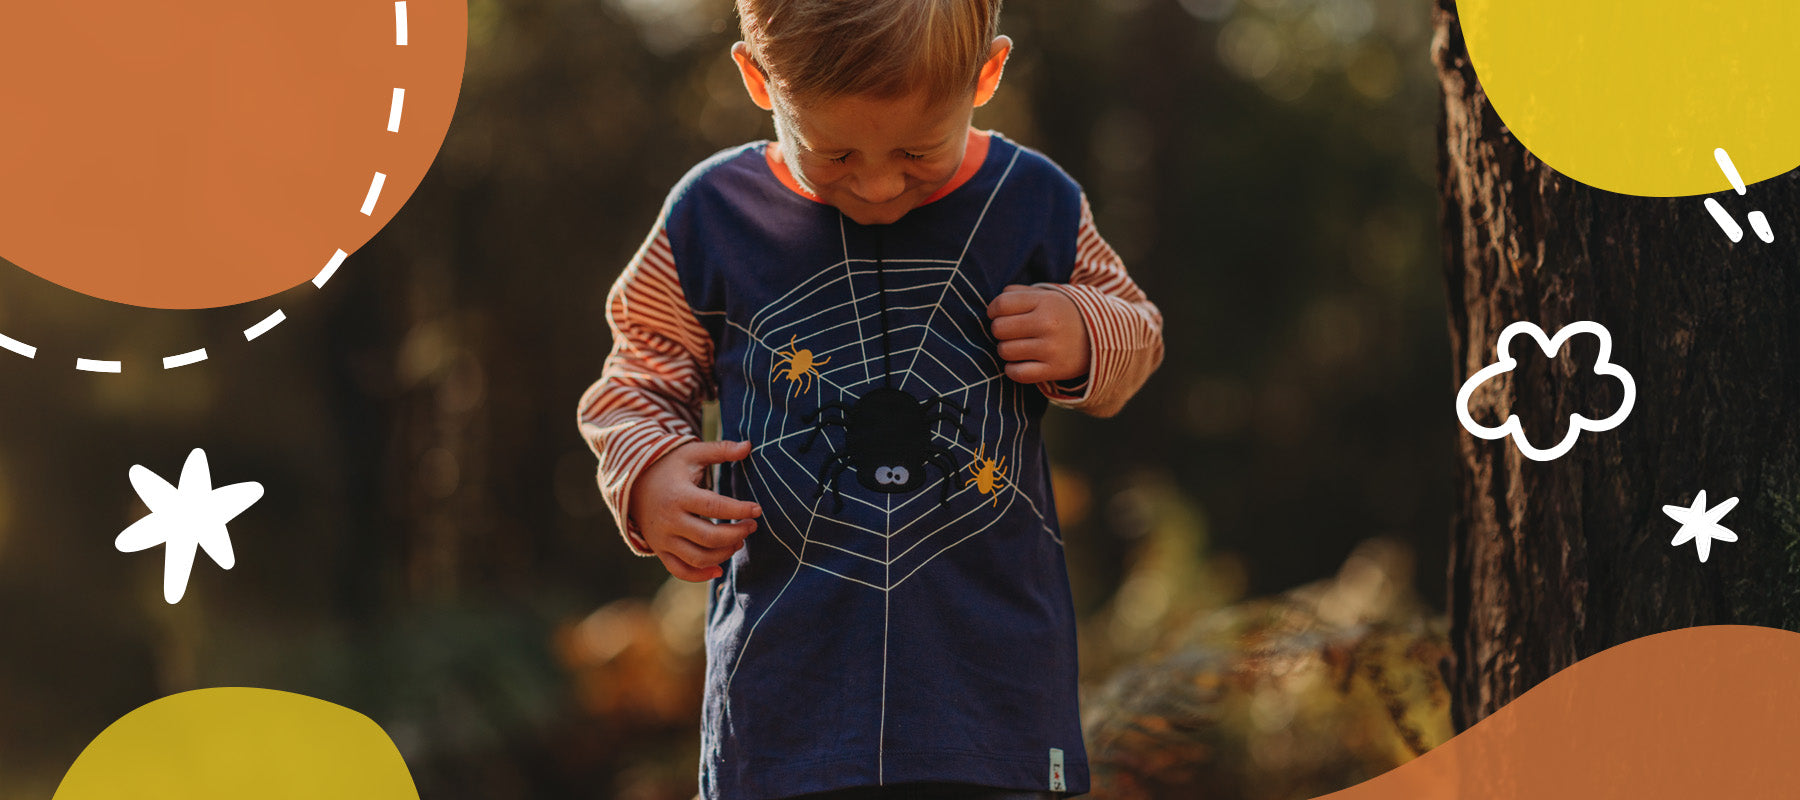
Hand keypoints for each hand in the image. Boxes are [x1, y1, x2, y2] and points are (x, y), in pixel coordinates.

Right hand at [629, 440, 761, 581]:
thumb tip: (749, 446)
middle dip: (736, 534)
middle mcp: (669, 520)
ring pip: (698, 558)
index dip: (739, 510)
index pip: (715, 507)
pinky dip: (700, 575)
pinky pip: (680, 570)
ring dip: (724, 554)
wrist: (632, 482)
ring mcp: (662, 539)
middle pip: (709, 537)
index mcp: (678, 495)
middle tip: (752, 526)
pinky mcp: (659, 550)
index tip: (757, 509)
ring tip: (739, 541)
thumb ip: (720, 450)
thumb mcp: (692, 453)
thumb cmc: (669, 466)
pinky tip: (719, 569)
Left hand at [986, 284, 1089, 383]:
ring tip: (1018, 347)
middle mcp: (1048, 324)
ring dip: (1006, 350)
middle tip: (1011, 332)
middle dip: (1000, 331)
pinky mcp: (1054, 370)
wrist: (1104, 337)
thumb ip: (1021, 292)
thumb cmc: (1066, 315)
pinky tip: (1019, 363)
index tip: (998, 314)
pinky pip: (1017, 373)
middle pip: (999, 329)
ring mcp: (1051, 349)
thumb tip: (995, 303)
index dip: (993, 310)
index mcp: (1045, 302)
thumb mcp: (1049, 295)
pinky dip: (1012, 370)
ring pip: (1005, 351)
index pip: (1001, 304)